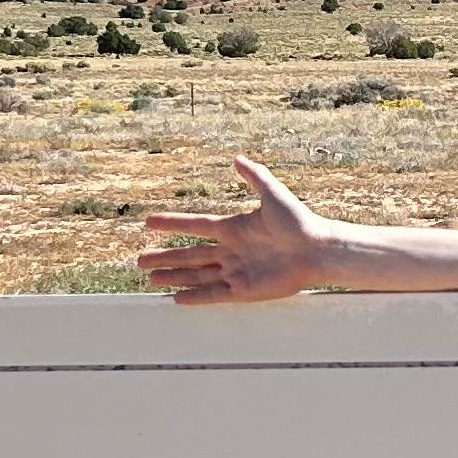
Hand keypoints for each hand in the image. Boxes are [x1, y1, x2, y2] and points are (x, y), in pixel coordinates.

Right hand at [138, 158, 333, 304]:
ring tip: (151, 278)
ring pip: (197, 276)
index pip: (194, 226)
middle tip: (140, 261)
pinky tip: (177, 298)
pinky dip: (196, 297)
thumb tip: (237, 158)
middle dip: (164, 258)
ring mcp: (236, 271)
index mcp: (234, 228)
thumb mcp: (274, 195)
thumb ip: (255, 176)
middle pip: (189, 255)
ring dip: (174, 277)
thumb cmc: (299, 222)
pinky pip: (214, 294)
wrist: (318, 250)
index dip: (171, 224)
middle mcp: (231, 251)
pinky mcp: (245, 290)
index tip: (148, 222)